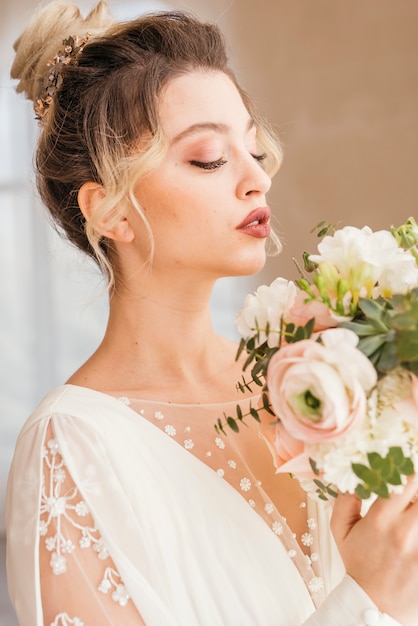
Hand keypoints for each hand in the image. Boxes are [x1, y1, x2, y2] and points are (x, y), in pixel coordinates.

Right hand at [331, 478, 417, 625]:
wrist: (374, 606)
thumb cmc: (359, 565)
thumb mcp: (340, 531)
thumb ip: (344, 500)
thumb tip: (353, 476)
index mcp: (381, 520)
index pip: (402, 480)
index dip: (405, 468)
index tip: (402, 464)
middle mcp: (405, 532)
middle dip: (416, 488)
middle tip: (410, 488)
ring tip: (412, 509)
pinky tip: (414, 525)